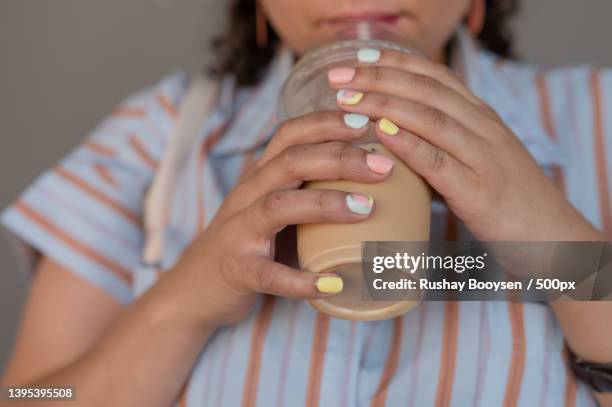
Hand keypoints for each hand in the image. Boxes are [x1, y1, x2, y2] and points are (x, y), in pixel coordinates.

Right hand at [170, 111, 394, 328]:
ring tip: (366, 209)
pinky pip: (270, 274)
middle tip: (383, 166)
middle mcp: (247, 196)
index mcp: (259, 177)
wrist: (195, 288)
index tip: (366, 122)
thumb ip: (307, 190)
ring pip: (278, 206)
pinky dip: (302, 280)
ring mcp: (239, 233)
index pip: (289, 135)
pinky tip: (334, 284)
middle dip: (339, 158)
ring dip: (324, 204)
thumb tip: (373, 183)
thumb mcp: (273, 207)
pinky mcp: (238, 271)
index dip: (326, 122)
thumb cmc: (249, 243)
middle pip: (290, 162)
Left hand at [328, 49, 600, 240]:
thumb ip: (444, 145)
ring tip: (348, 102)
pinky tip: (382, 133)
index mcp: (482, 118)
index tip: (358, 61)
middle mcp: (485, 129)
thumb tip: (394, 139)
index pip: (435, 77)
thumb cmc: (508, 201)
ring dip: (385, 105)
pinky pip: (440, 162)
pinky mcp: (480, 192)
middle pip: (427, 91)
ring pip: (431, 119)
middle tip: (338, 79)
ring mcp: (485, 158)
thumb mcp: (479, 160)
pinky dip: (409, 144)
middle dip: (379, 79)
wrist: (554, 237)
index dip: (395, 65)